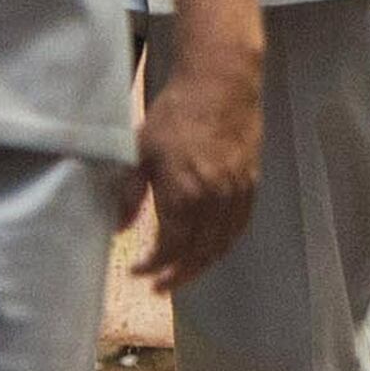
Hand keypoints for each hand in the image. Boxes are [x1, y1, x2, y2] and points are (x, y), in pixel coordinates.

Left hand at [128, 38, 260, 290]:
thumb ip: (129, 194)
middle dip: (178, 275)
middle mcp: (214, 201)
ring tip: (184, 275)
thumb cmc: (175, 114)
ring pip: (222, 244)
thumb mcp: (140, 151)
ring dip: (202, 265)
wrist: (221, 83)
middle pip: (199, 254)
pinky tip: (212, 248)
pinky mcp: (252, 184)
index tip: (137, 271)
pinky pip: (240, 227)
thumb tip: (117, 229)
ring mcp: (237, 194)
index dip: (154, 266)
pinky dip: (225, 244)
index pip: (171, 248)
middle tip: (160, 287)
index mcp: (184, 194)